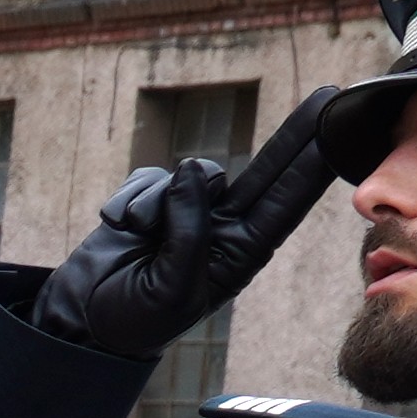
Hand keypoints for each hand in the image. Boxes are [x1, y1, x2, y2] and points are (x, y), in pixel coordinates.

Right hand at [32, 102, 343, 360]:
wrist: (80, 322)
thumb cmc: (134, 320)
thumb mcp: (172, 287)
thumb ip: (189, 229)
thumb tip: (193, 169)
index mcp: (238, 253)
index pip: (284, 202)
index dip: (312, 164)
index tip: (336, 130)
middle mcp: (220, 227)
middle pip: (264, 169)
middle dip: (293, 135)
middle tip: (327, 95)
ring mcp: (186, 211)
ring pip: (190, 172)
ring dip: (158, 201)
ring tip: (138, 238)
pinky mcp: (150, 201)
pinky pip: (148, 177)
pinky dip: (129, 201)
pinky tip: (120, 229)